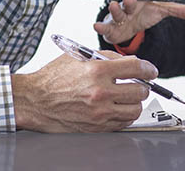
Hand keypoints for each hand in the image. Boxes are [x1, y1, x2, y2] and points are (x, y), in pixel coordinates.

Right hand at [11, 53, 157, 131]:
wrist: (35, 101)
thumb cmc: (53, 78)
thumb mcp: (78, 57)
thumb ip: (106, 57)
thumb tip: (130, 61)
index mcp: (97, 70)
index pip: (136, 67)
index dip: (148, 68)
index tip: (150, 70)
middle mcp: (100, 92)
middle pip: (140, 90)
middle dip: (143, 85)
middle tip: (138, 83)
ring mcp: (99, 112)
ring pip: (135, 109)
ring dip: (135, 102)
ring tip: (128, 96)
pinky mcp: (97, 126)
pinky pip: (123, 122)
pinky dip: (125, 115)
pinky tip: (118, 107)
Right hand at [93, 0, 184, 44]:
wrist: (135, 29)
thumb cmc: (145, 14)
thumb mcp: (163, 11)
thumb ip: (181, 10)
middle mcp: (124, 5)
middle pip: (123, 0)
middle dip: (126, 0)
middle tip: (130, 0)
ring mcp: (116, 17)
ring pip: (113, 13)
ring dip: (114, 10)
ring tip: (115, 8)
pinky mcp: (111, 30)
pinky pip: (103, 28)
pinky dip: (99, 27)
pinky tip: (96, 26)